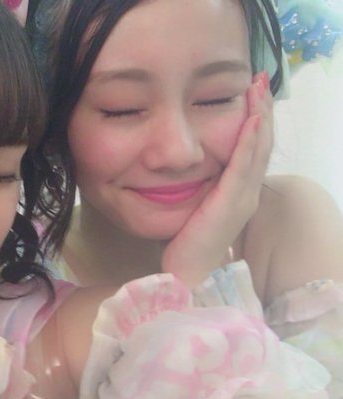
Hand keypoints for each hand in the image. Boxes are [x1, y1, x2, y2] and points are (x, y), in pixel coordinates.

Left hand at [162, 72, 273, 285]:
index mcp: (240, 191)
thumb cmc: (188, 240)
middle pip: (262, 143)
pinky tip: (251, 120)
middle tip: (260, 78)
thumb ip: (204, 185)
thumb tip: (196, 162)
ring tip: (258, 88)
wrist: (187, 270)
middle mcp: (248, 192)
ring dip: (259, 116)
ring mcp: (243, 198)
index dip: (256, 118)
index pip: (253, 148)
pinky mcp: (230, 204)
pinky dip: (249, 142)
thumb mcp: (199, 204)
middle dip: (262, 108)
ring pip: (258, 150)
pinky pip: (242, 167)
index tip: (253, 91)